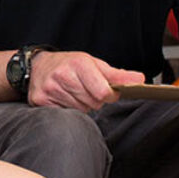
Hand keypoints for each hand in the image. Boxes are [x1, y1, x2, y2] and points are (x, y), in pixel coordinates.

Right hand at [27, 51, 144, 111]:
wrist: (38, 66)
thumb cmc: (70, 64)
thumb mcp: (94, 64)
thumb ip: (118, 75)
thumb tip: (140, 80)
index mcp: (79, 63)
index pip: (103, 92)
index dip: (109, 95)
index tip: (107, 91)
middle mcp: (62, 75)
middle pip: (92, 103)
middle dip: (94, 99)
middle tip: (85, 89)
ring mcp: (50, 88)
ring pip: (80, 110)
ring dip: (81, 105)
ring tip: (73, 92)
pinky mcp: (40, 100)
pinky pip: (65, 114)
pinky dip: (68, 109)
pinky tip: (63, 98)